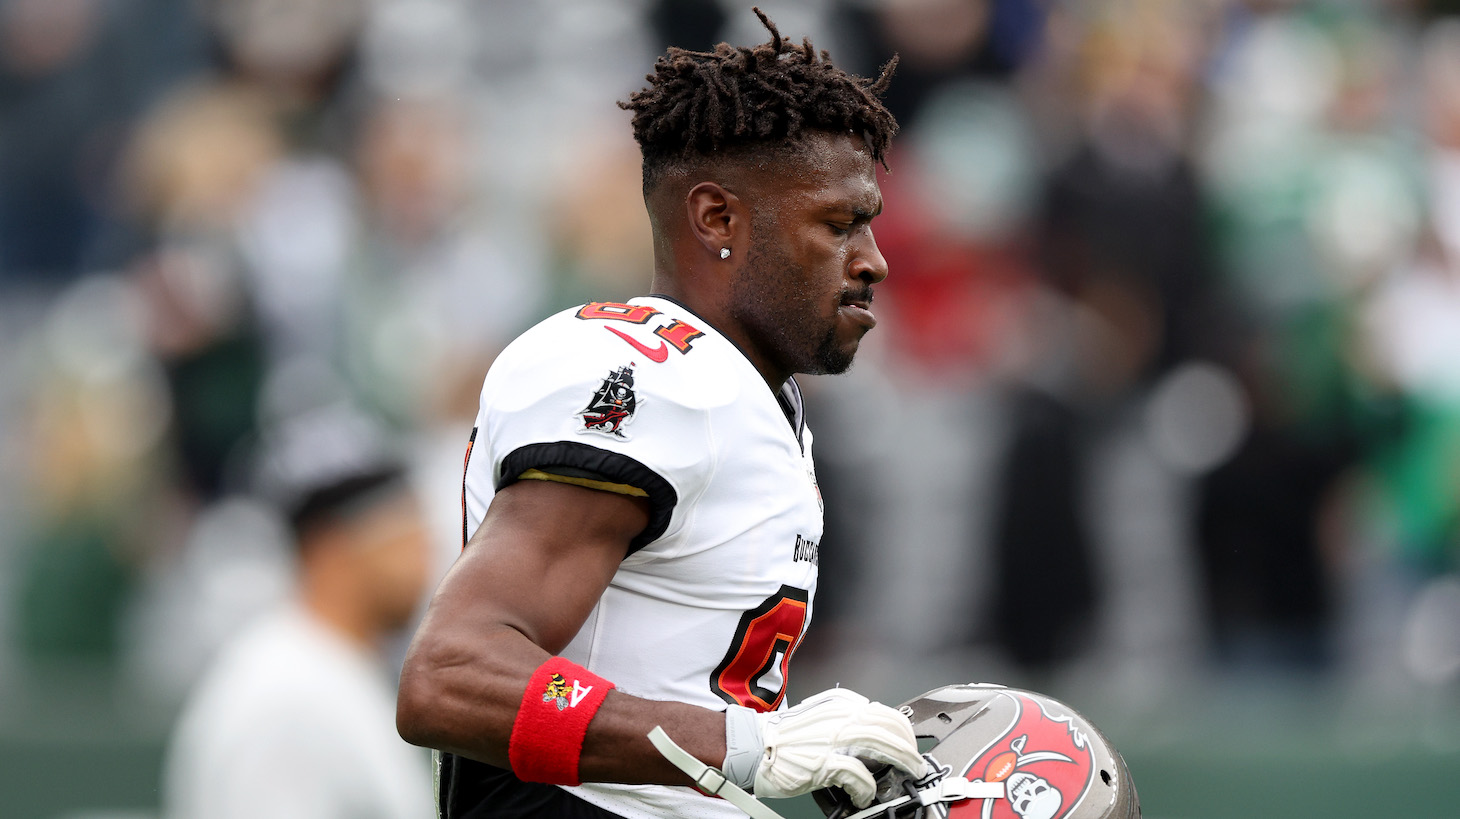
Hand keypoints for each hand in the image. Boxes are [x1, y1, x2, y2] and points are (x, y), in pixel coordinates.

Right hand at [725, 688, 924, 806]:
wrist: (754, 746)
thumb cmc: (783, 736)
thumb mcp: (820, 717)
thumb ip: (845, 722)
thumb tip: (871, 739)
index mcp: (840, 703)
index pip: (883, 712)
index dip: (902, 730)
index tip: (908, 742)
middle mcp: (840, 716)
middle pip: (889, 726)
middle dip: (909, 746)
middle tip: (916, 762)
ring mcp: (834, 739)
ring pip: (882, 744)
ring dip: (902, 761)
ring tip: (908, 774)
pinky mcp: (825, 763)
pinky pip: (859, 776)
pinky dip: (868, 788)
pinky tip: (865, 795)